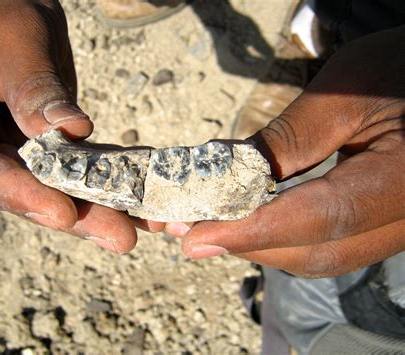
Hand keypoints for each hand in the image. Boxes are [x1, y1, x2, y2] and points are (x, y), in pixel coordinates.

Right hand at [0, 0, 162, 252]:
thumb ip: (34, 89)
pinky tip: (140, 201)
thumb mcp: (14, 41)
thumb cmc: (1, 15)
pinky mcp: (42, 153)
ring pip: (50, 190)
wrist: (13, 12)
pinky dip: (106, 185)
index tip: (60, 211)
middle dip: (70, 214)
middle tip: (119, 235)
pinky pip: (73, 173)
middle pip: (17, 191)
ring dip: (95, 209)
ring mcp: (9, 153)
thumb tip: (71, 131)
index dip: (14, 194)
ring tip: (136, 227)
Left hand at [167, 26, 404, 276]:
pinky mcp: (380, 225)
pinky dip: (283, 237)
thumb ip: (288, 141)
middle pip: (317, 251)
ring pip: (321, 256)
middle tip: (192, 231)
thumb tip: (224, 181)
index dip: (253, 231)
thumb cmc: (396, 73)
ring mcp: (396, 228)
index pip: (321, 218)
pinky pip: (328, 244)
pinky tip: (251, 222)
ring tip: (212, 228)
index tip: (196, 237)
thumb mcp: (343, 95)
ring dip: (262, 245)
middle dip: (249, 243)